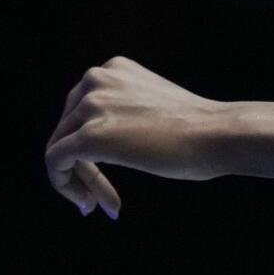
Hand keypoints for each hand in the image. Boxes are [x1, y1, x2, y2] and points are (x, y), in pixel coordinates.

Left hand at [45, 56, 230, 217]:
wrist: (218, 134)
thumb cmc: (199, 129)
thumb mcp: (152, 104)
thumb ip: (124, 109)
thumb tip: (98, 139)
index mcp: (114, 68)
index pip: (82, 110)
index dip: (90, 147)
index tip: (106, 172)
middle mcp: (96, 79)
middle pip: (67, 130)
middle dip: (84, 166)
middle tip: (102, 197)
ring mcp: (90, 106)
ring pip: (61, 148)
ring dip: (81, 180)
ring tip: (100, 205)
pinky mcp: (88, 136)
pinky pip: (55, 163)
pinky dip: (65, 186)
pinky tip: (90, 205)